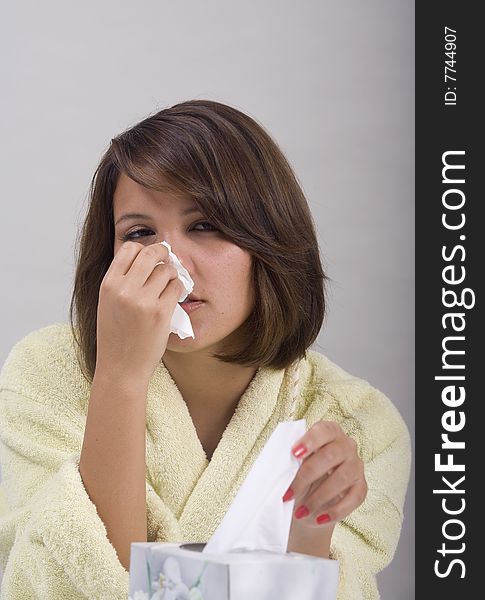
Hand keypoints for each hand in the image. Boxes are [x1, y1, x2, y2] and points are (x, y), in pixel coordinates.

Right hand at [95, 241, 184, 381]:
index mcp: (108, 285)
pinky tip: (174, 298)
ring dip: (172, 274)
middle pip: (150, 254)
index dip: (143, 249)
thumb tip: (146, 258)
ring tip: (169, 285)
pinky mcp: (161, 312)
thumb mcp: (108, 304)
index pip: (129, 249)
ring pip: (166, 270)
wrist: (120, 368)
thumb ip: (122, 282)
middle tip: (168, 259)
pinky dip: (178, 289)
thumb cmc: (116, 338)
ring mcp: (143, 301)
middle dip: (163, 252)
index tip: (150, 257)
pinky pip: (176, 288)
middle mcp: (124, 290)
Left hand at [283, 421, 366, 527]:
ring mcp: (356, 465)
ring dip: (318, 497)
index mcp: (329, 432)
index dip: (309, 441)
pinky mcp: (361, 487)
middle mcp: (346, 445)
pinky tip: (319, 518)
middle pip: (330, 456)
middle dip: (306, 476)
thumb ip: (292, 461)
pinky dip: (334, 511)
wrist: (308, 499)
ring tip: (301, 511)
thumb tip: (282, 467)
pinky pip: (352, 499)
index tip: (294, 453)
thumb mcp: (294, 465)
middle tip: (288, 493)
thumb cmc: (300, 474)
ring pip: (341, 478)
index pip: (323, 431)